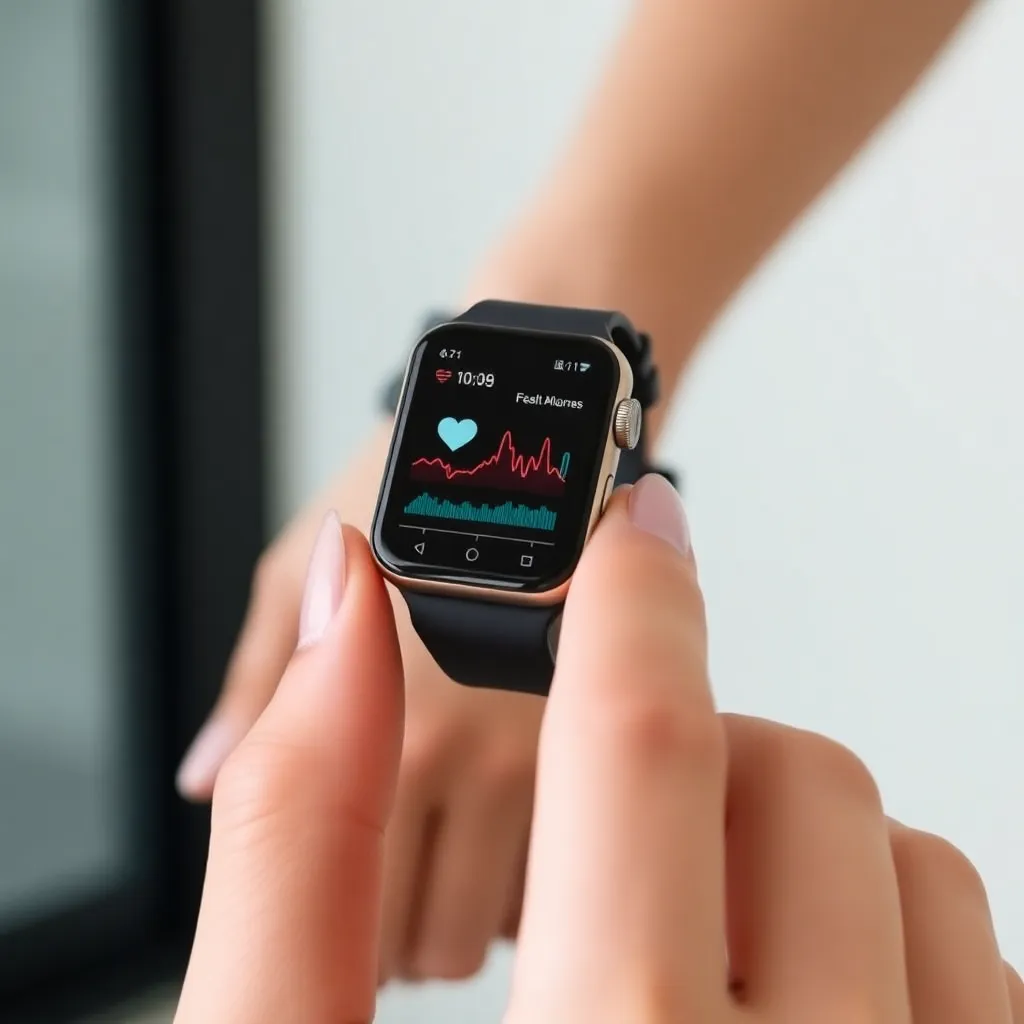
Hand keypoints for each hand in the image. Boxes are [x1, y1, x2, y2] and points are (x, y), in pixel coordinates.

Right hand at [175, 480, 1023, 1022]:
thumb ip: (301, 833)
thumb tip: (351, 617)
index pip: (643, 744)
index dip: (629, 598)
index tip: (632, 525)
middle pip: (794, 783)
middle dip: (698, 750)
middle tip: (617, 825)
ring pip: (914, 870)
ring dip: (800, 849)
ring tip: (694, 938)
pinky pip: (988, 977)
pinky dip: (897, 944)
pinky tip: (794, 1010)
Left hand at [176, 422, 542, 979]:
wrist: (543, 431)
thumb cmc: (404, 486)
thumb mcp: (293, 565)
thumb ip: (253, 682)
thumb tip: (201, 775)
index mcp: (387, 718)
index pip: (345, 906)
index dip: (333, 940)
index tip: (341, 936)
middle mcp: (474, 749)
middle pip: (432, 939)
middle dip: (406, 927)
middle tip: (401, 880)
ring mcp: (554, 752)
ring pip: (508, 921)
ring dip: (480, 907)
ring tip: (464, 847)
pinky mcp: (616, 743)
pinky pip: (574, 870)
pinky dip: (544, 871)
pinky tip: (523, 820)